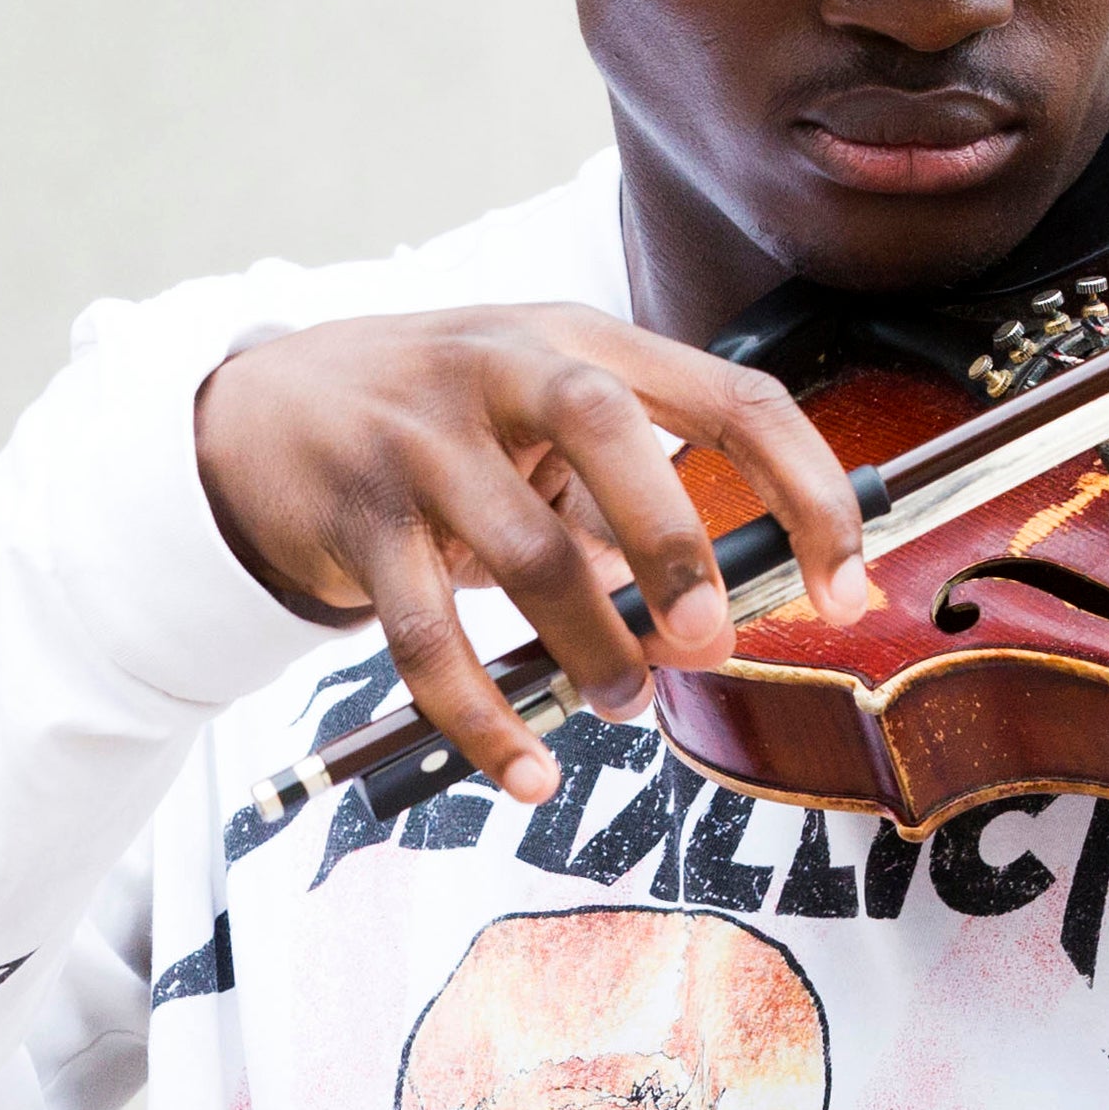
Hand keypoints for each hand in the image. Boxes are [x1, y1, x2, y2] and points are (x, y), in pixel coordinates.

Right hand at [193, 305, 877, 805]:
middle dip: (677, 547)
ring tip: (620, 703)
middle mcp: (501, 365)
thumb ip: (624, 503)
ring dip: (588, 647)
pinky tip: (523, 770)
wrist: (259, 410)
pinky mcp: (355, 515)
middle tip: (710, 643)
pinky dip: (484, 718)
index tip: (848, 585)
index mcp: (582, 339)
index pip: (733, 396)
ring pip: (522, 550)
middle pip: (611, 431)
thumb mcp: (538, 426)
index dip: (809, 490)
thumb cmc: (440, 423)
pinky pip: (427, 636)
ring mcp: (418, 435)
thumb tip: (716, 619)